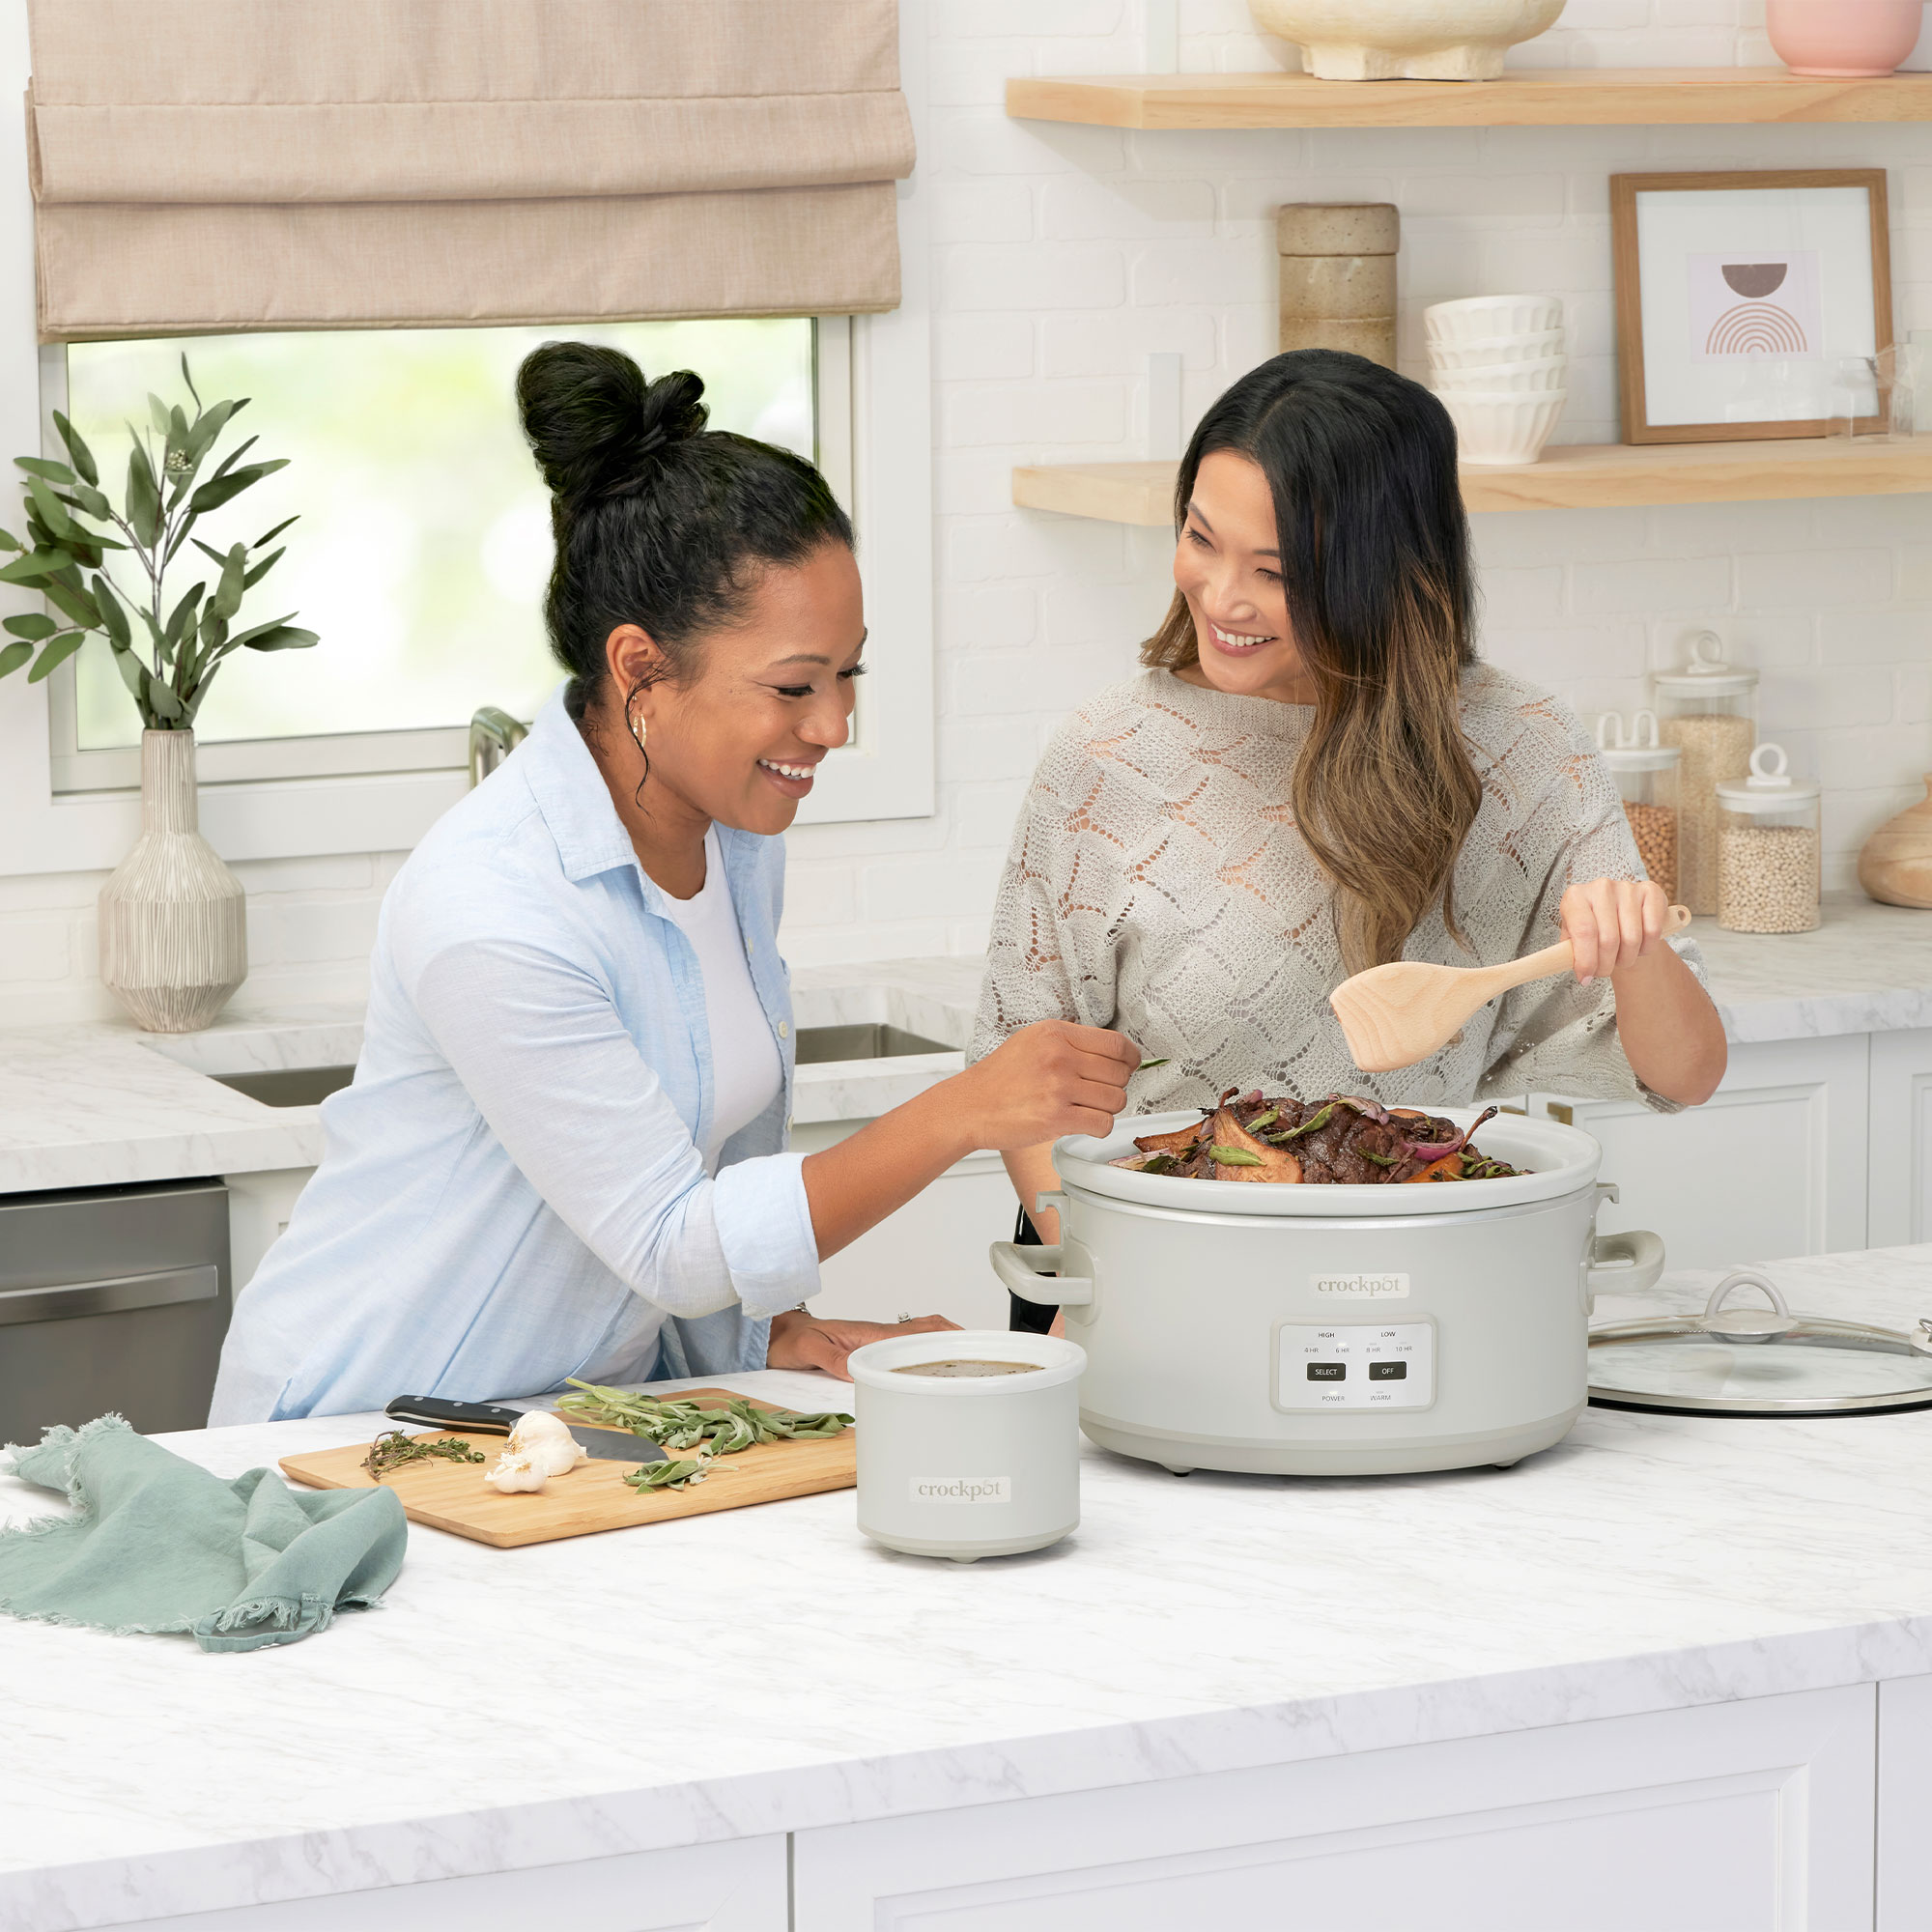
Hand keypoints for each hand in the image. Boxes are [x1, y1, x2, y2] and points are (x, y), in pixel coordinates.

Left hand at [765, 1309, 961, 1381]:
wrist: (777, 1337)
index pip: (916, 1332)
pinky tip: (933, 1366)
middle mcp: (878, 1335)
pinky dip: (928, 1351)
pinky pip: (907, 1347)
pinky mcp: (871, 1350)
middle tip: (983, 1352)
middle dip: (958, 1336)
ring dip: (946, 1342)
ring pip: (921, 1336)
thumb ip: (833, 1359)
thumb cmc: (792, 1341)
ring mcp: (877, 1342)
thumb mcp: (809, 1350)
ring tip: (969, 1358)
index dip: (945, 1336)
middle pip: (929, 1329)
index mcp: (870, 1334)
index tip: (970, 1344)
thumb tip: (859, 1371)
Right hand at [952, 1019, 1137, 1151]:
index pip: (1115, 1043)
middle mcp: (1059, 1057)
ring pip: (1116, 1100)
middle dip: (1116, 1086)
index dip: (1130, 1058)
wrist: (968, 1106)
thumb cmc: (999, 1078)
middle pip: (1120, 1073)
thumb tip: (1112, 1052)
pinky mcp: (1056, 1118)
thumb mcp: (1032, 1041)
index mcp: (1055, 1034)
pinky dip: (1099, 1127)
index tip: (1128, 1066)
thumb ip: (1069, 1042)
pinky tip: (1084, 1124)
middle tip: (1099, 1092)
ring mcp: (1058, 1087)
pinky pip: (1102, 1124)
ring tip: (1087, 1108)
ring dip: (1107, 1108)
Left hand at [1560, 876, 1672, 983]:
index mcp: (1576, 897)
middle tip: (1603, 971)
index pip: (1584, 931)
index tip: (1585, 978)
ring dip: (1627, 958)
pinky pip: (1653, 930)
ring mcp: (1627, 888)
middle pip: (1609, 939)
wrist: (1618, 914)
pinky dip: (1647, 947)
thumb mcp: (1573, 937)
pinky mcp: (1651, 891)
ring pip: (1632, 938)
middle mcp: (1601, 888)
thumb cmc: (1592, 928)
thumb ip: (1572, 953)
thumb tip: (1582, 973)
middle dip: (1606, 965)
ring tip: (1620, 958)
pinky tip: (1639, 946)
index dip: (1586, 961)